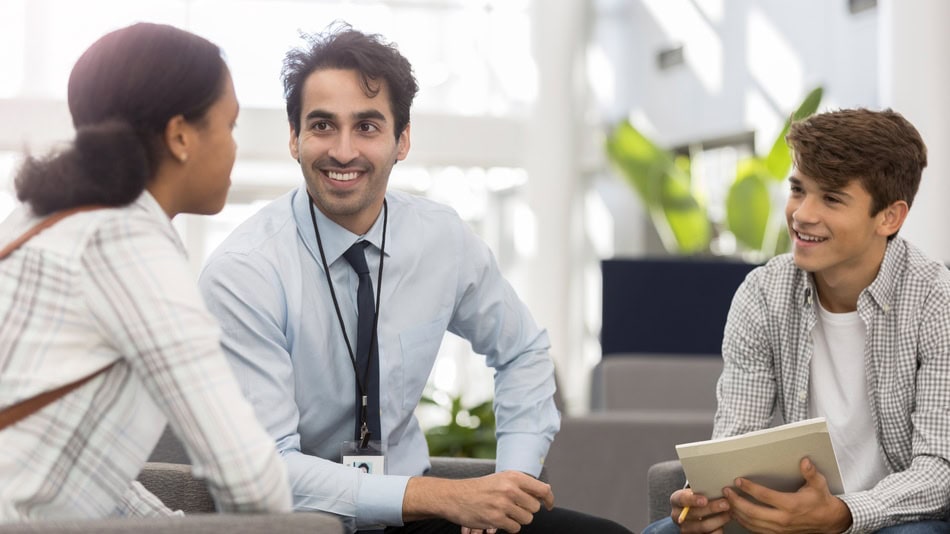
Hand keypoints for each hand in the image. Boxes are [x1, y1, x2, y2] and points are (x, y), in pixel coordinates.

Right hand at [404, 470, 554, 532]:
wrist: (455, 496)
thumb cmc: (480, 488)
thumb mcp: (502, 479)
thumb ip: (523, 484)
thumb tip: (547, 490)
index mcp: (513, 476)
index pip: (542, 489)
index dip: (549, 499)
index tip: (549, 506)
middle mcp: (509, 489)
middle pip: (535, 507)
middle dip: (527, 510)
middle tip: (514, 508)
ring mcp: (503, 504)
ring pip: (527, 519)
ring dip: (518, 520)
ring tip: (505, 513)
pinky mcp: (496, 519)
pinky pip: (515, 528)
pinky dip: (510, 527)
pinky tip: (499, 520)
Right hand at [669, 488, 730, 532]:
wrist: (690, 512)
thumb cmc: (694, 498)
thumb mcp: (693, 492)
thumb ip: (701, 490)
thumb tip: (719, 487)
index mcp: (676, 500)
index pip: (682, 499)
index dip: (693, 500)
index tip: (705, 499)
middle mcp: (677, 515)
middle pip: (695, 513)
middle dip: (712, 508)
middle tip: (726, 504)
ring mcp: (685, 528)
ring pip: (703, 526)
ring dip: (719, 520)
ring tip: (729, 513)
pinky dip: (718, 530)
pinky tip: (723, 524)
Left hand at [723, 458, 851, 532]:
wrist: (830, 522)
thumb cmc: (821, 501)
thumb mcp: (819, 484)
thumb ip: (810, 472)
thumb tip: (805, 461)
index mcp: (791, 505)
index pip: (765, 496)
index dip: (749, 488)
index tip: (738, 481)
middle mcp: (783, 519)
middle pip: (753, 512)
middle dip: (737, 501)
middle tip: (727, 492)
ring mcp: (780, 529)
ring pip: (752, 523)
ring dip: (737, 512)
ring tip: (727, 502)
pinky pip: (757, 530)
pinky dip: (744, 523)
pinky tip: (737, 515)